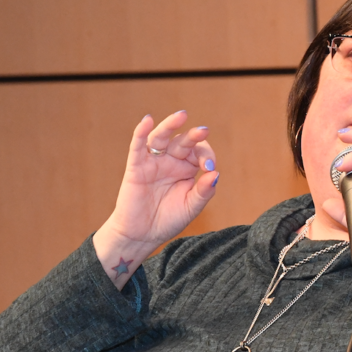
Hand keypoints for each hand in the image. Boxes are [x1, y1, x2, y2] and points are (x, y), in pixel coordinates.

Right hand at [93, 111, 217, 286]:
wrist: (142, 235)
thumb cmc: (168, 220)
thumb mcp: (191, 207)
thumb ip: (204, 191)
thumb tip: (216, 175)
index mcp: (187, 168)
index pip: (200, 153)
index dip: (206, 157)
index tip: (209, 170)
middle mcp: (171, 161)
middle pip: (183, 142)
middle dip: (194, 137)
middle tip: (203, 131)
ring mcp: (153, 162)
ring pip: (161, 137)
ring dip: (170, 125)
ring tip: (181, 116)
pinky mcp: (136, 166)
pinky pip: (138, 146)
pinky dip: (141, 132)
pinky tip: (147, 120)